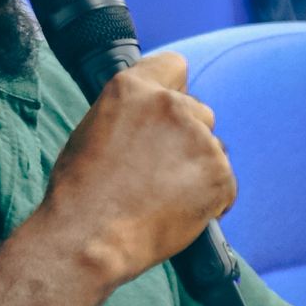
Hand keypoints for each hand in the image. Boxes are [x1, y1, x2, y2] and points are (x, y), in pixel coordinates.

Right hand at [39, 53, 233, 286]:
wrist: (88, 239)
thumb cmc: (80, 194)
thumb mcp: (92, 131)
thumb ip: (130, 114)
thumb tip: (151, 121)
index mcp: (132, 88)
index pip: (175, 66)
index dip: (175, 91)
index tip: (170, 116)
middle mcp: (169, 105)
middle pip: (199, 112)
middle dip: (187, 139)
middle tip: (159, 173)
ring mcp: (198, 138)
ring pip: (213, 149)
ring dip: (198, 170)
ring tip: (164, 199)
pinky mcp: (219, 173)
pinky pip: (225, 184)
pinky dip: (210, 201)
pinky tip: (179, 214)